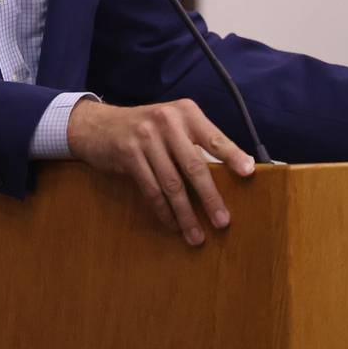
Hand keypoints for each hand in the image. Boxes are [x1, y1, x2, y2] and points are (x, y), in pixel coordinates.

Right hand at [66, 98, 255, 245]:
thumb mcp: (172, 125)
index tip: (249, 173)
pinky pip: (151, 189)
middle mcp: (167, 121)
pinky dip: (164, 211)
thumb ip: (196, 142)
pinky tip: (172, 224)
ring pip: (172, 184)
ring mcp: (146, 137)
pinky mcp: (129, 154)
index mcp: (186, 112)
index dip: (233, 156)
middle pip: (195, 166)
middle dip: (210, 198)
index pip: (214, 137)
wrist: (98, 124)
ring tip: (196, 235)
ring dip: (186, 214)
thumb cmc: (144, 129)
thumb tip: (233, 170)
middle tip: (222, 222)